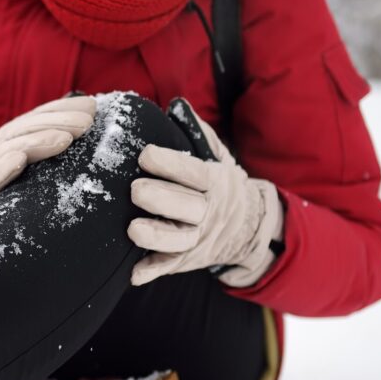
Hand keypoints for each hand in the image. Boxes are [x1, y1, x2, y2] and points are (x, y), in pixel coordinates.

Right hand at [0, 95, 95, 241]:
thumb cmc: (12, 189)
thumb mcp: (29, 164)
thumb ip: (49, 146)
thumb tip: (88, 127)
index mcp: (9, 136)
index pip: (37, 116)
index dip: (62, 108)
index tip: (90, 107)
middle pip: (26, 128)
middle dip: (58, 122)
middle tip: (86, 124)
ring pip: (10, 147)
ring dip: (39, 141)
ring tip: (66, 139)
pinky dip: (5, 167)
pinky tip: (20, 160)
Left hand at [127, 99, 283, 287]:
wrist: (247, 228)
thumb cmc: (220, 186)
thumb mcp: (218, 158)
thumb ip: (198, 134)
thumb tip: (177, 106)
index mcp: (215, 183)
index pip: (194, 173)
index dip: (171, 164)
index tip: (145, 154)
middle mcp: (208, 213)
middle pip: (188, 208)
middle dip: (161, 199)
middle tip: (135, 190)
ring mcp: (198, 239)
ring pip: (179, 241)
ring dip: (156, 237)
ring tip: (133, 230)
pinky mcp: (186, 259)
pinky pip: (170, 266)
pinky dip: (152, 271)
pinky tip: (134, 273)